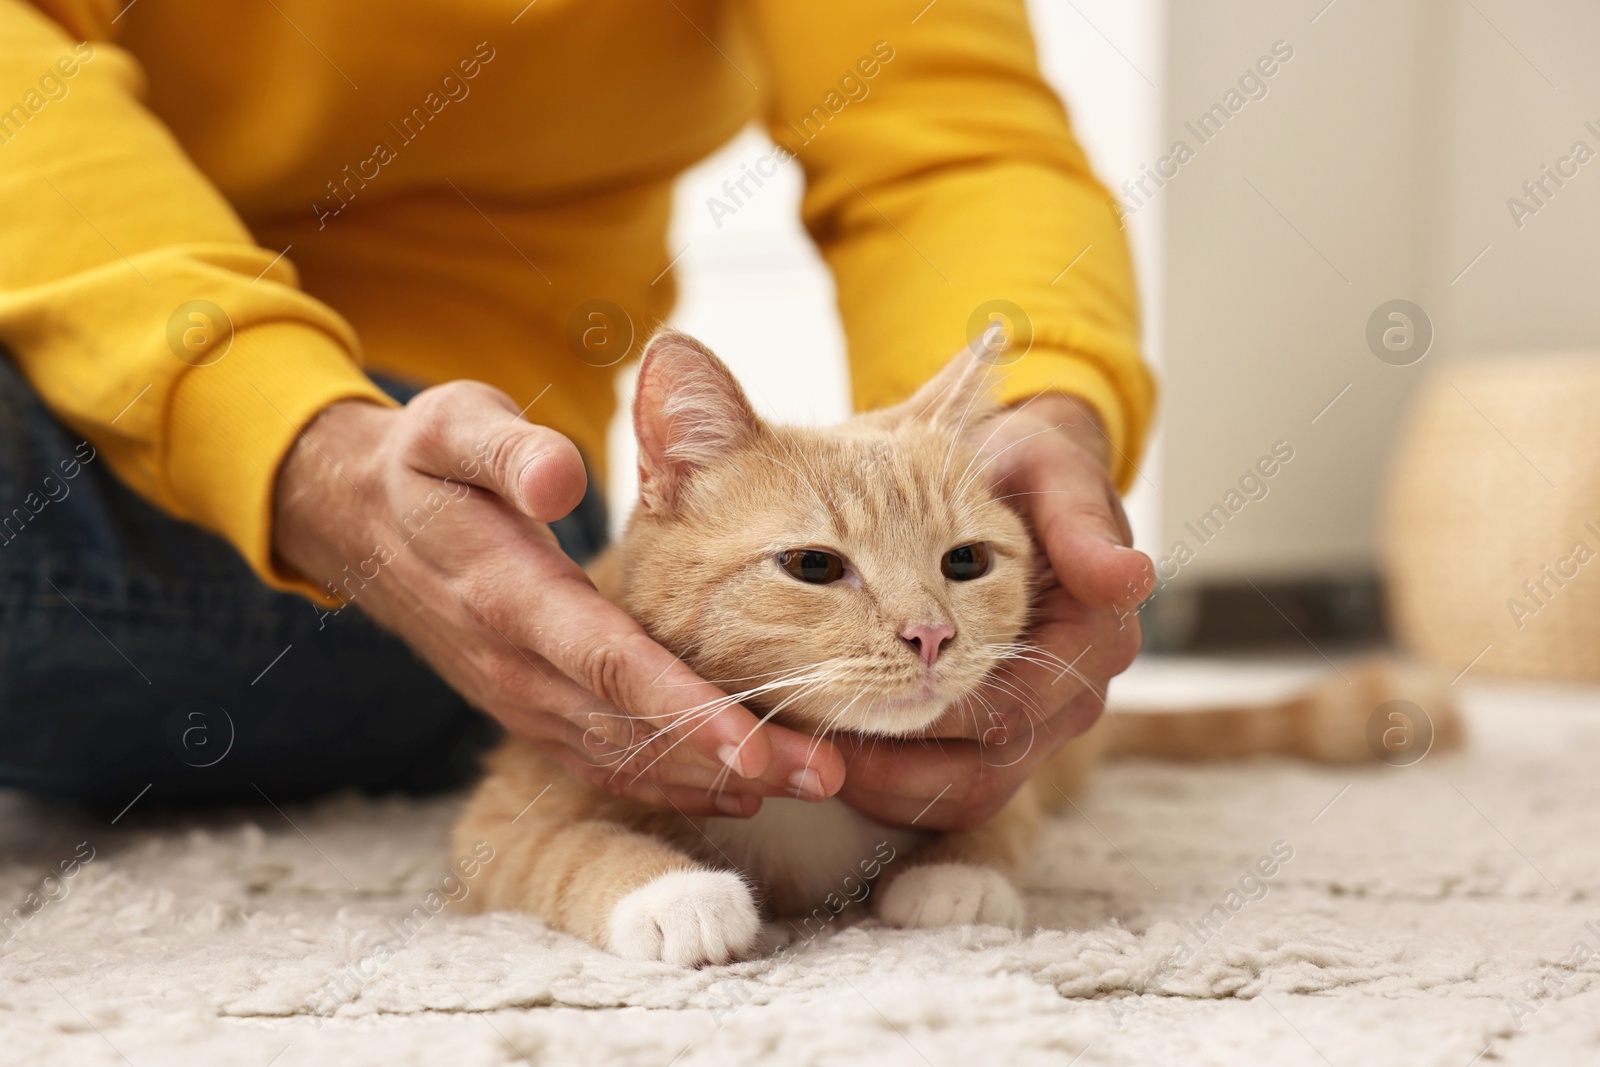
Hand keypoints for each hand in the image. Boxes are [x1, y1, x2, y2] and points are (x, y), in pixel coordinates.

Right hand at [272, 382, 844, 816]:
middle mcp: (516, 663)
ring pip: (627, 756)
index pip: (609, 662)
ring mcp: (520, 697)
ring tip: (814, 782)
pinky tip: (741, 788)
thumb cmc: (423, 464)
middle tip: (830, 774)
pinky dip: (672, 782)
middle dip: (733, 757)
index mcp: (509, 594)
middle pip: (636, 727)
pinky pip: (605, 760)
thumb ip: (506, 449)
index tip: (757, 744)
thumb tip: (559, 475)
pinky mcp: (529, 708)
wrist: (356, 522)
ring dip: (719, 777)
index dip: (685, 707)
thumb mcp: (451, 428)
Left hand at [836, 394, 1151, 830]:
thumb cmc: (1025, 467)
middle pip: (986, 767)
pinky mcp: (995, 740)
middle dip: (898, 761)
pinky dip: (892, 784)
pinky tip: (836, 754)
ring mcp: (1033, 726)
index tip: (861, 700)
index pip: (1017, 707)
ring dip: (888, 783)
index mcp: (1093, 639)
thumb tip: (1129, 579)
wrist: (1012, 474)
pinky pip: (947, 790)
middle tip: (814, 739)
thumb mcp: (1052, 469)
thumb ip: (1082, 520)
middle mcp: (1070, 698)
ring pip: (964, 792)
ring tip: (815, 752)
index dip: (939, 712)